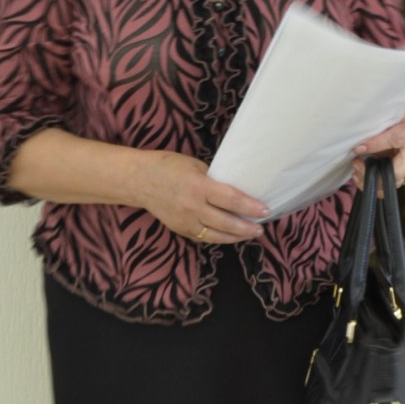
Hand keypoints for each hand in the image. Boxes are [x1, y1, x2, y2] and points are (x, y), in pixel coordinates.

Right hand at [138, 150, 267, 244]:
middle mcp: (193, 207)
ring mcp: (185, 221)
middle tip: (261, 228)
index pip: (231, 200)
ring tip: (250, 234)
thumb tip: (233, 189)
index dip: (250, 207)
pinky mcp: (179, 229)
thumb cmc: (168, 166)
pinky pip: (203, 237)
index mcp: (199, 187)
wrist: (139, 180)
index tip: (265, 210)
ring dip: (235, 237)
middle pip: (226, 222)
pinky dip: (218, 238)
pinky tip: (229, 236)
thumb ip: (213, 180)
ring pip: (216, 235)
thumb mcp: (195, 165)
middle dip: (247, 227)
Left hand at [350, 109, 404, 190]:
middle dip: (373, 173)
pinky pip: (390, 185)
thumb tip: (357, 147)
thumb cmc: (394, 118)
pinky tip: (360, 178)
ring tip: (356, 174)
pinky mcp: (404, 173)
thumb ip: (375, 128)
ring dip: (372, 182)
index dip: (375, 146)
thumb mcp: (385, 117)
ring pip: (394, 183)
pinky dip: (374, 185)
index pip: (394, 140)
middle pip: (397, 172)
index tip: (357, 149)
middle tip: (356, 165)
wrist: (404, 124)